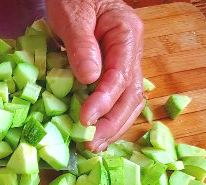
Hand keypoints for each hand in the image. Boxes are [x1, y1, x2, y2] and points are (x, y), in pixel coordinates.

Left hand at [46, 0, 144, 151]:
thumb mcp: (73, 16)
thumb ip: (81, 45)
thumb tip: (89, 79)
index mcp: (126, 33)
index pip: (120, 75)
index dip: (104, 101)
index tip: (85, 120)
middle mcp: (131, 51)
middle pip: (132, 95)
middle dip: (113, 124)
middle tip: (91, 145)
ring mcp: (124, 62)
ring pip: (128, 101)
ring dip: (113, 127)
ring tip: (93, 147)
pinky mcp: (112, 72)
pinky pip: (115, 99)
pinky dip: (107, 118)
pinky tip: (95, 134)